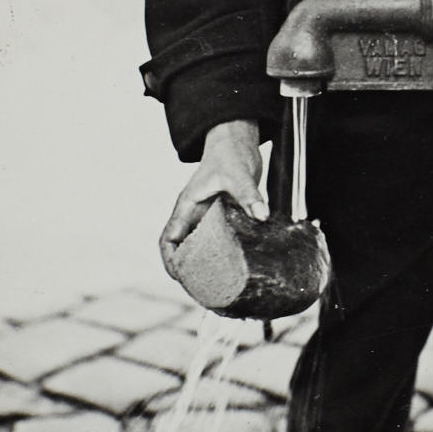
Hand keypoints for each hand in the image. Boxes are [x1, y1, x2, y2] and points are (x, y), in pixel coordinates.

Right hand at [159, 119, 266, 279]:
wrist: (238, 142)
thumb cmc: (230, 154)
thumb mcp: (238, 174)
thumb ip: (248, 194)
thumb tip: (262, 215)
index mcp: (188, 206)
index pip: (170, 238)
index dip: (170, 259)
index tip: (179, 276)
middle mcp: (195, 215)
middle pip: (184, 249)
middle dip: (189, 270)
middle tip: (205, 290)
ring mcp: (210, 218)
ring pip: (202, 248)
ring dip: (207, 266)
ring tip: (221, 287)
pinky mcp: (225, 218)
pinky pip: (220, 242)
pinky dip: (224, 256)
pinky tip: (238, 268)